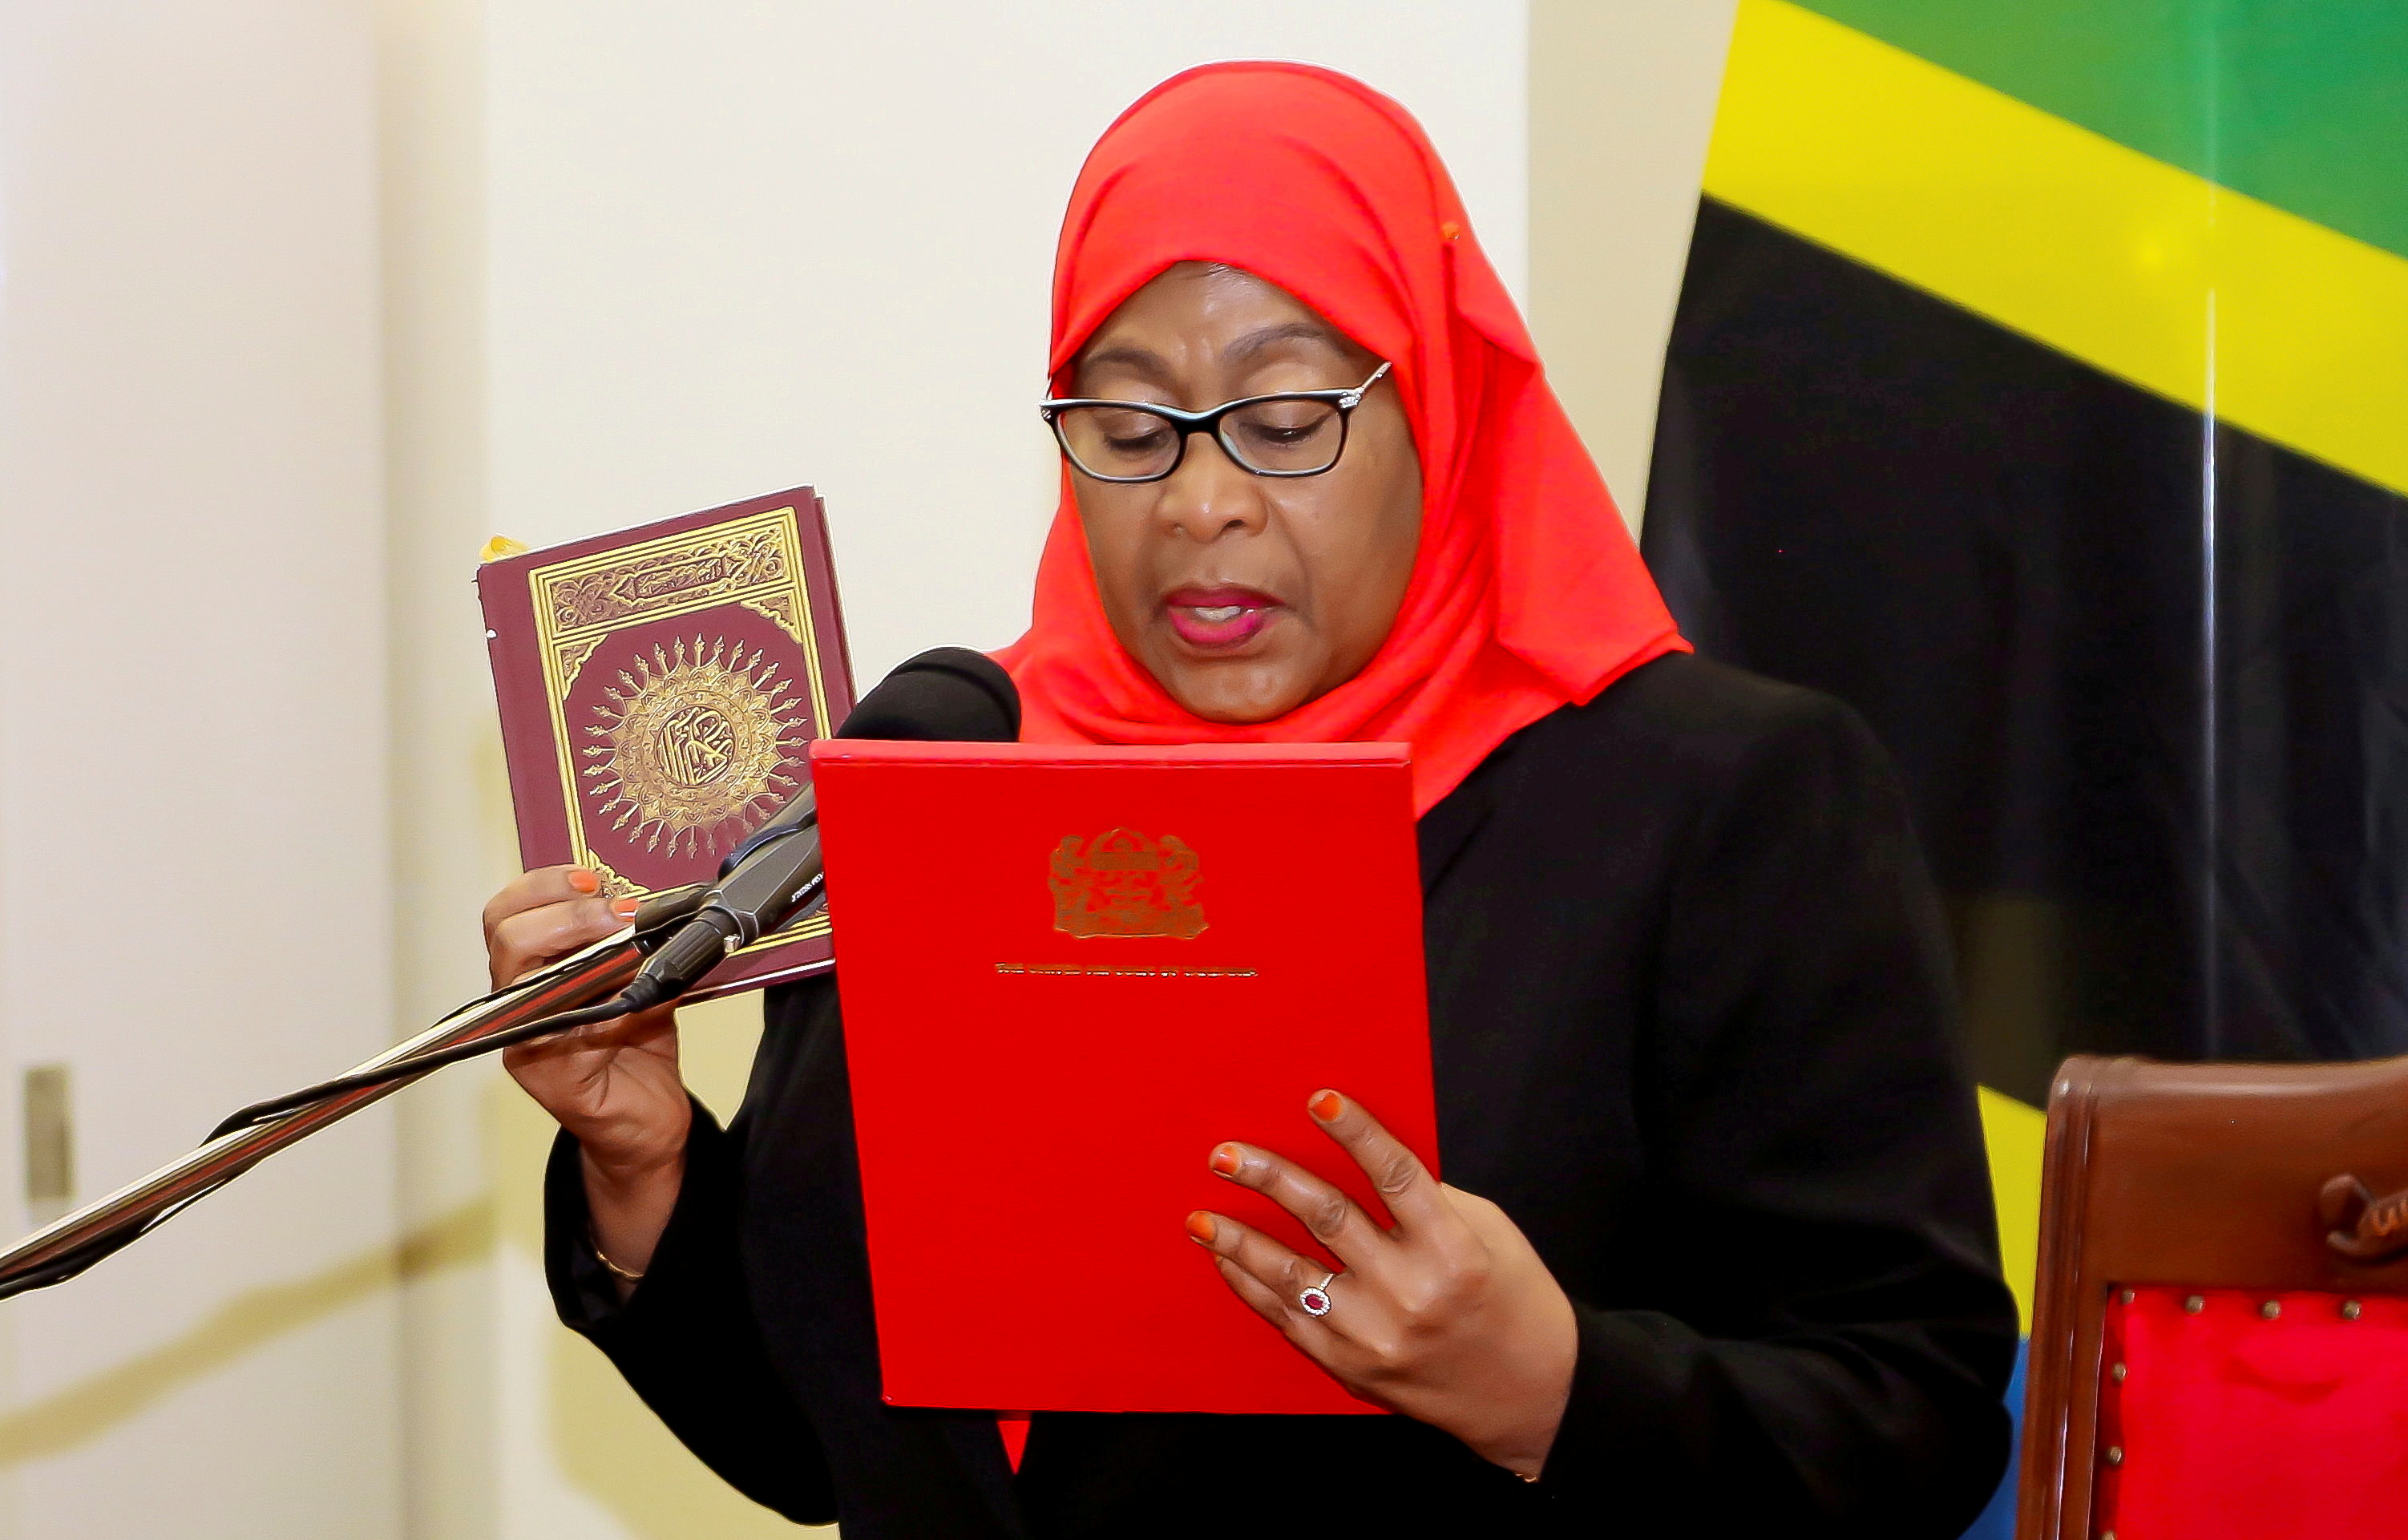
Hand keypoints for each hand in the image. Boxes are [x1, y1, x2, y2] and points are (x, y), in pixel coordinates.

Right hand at [484, 866, 688, 1279]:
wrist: (646, 1118)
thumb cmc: (635, 1046)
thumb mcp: (640, 979)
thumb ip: (635, 945)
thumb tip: (656, 908)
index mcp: (530, 968)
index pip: (508, 911)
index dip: (546, 886)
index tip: (593, 880)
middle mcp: (515, 1000)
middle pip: (506, 935)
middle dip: (567, 913)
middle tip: (618, 914)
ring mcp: (521, 1038)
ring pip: (522, 975)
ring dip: (580, 949)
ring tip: (628, 947)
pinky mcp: (543, 1071)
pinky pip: (560, 1025)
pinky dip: (602, 1001)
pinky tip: (631, 997)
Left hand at [1187, 1090, 1577, 1478]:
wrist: (1528, 1394)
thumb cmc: (1512, 1299)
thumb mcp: (1488, 1235)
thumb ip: (1428, 1201)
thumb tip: (1358, 1159)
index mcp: (1453, 1251)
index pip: (1396, 1176)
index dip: (1356, 1133)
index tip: (1318, 1098)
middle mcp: (1410, 1294)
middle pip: (1329, 1218)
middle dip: (1271, 1179)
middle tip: (1227, 1154)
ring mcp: (1373, 1336)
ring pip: (1292, 1273)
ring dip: (1239, 1240)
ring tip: (1201, 1214)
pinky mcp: (1349, 1366)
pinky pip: (1287, 1318)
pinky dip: (1252, 1285)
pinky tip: (1227, 1259)